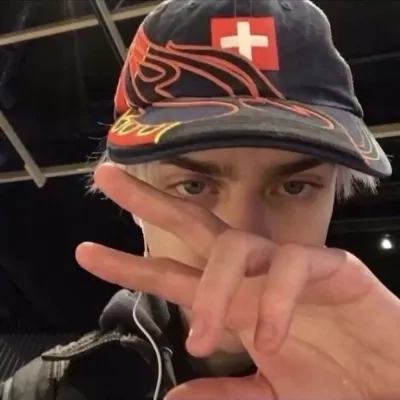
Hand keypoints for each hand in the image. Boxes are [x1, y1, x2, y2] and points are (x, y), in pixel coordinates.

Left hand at [77, 163, 399, 399]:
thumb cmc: (335, 382)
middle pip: (195, 224)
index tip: (86, 252)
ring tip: (201, 339)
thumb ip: (225, 392)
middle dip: (152, 201)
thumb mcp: (269, 394)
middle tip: (108, 178)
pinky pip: (292, 269)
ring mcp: (289, 265)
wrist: (391, 380)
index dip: (129, 263)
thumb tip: (173, 398)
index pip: (173, 272)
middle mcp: (254, 274)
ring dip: (213, 290)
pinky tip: (271, 338)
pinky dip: (274, 302)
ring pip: (236, 248)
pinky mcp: (331, 266)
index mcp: (234, 301)